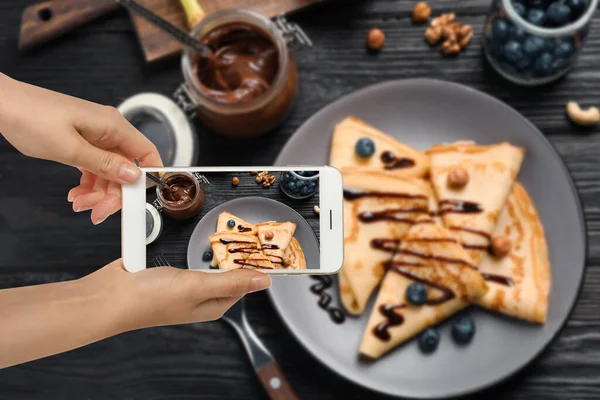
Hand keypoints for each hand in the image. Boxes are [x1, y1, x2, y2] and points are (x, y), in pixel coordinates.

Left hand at [0, 74, 161, 223]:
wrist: (0, 104)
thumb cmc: (30, 117)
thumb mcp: (69, 148)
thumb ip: (104, 164)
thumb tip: (134, 175)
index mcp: (113, 125)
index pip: (147, 153)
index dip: (147, 178)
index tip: (135, 200)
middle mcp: (108, 129)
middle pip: (126, 168)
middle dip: (114, 193)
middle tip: (98, 212)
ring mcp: (95, 135)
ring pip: (110, 171)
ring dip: (98, 192)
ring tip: (80, 204)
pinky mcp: (82, 140)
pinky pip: (95, 166)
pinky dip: (88, 182)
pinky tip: (77, 193)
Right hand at [0, 259, 271, 367]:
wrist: (109, 296)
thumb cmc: (150, 299)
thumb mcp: (197, 287)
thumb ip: (232, 282)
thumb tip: (265, 282)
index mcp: (213, 306)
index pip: (244, 285)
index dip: (255, 267)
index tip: (265, 247)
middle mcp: (201, 298)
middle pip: (228, 273)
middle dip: (237, 255)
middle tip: (248, 233)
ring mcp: (184, 285)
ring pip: (208, 264)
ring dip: (216, 250)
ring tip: (229, 231)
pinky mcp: (168, 273)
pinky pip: (189, 257)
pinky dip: (194, 246)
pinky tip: (197, 235)